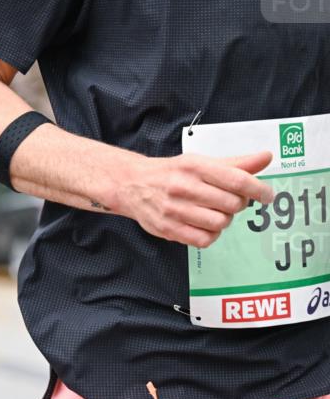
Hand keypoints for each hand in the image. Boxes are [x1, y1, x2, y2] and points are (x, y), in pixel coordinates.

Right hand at [116, 151, 273, 248]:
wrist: (132, 184)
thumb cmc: (171, 173)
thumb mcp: (200, 162)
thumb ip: (235, 163)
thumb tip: (266, 158)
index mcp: (195, 167)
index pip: (237, 180)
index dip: (258, 190)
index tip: (268, 195)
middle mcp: (183, 187)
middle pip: (232, 204)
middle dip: (238, 205)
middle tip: (231, 201)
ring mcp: (174, 210)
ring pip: (220, 223)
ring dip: (223, 220)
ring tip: (214, 212)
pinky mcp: (168, 228)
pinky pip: (204, 240)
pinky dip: (210, 235)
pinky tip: (204, 225)